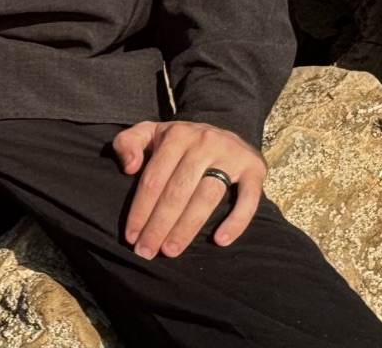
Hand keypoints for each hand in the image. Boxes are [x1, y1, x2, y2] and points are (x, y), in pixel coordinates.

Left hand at [112, 120, 265, 259]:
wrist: (227, 130)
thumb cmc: (181, 141)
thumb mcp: (150, 132)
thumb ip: (128, 142)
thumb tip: (129, 167)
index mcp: (175, 135)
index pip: (154, 178)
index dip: (141, 209)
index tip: (132, 236)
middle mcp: (203, 143)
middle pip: (177, 191)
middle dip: (159, 225)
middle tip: (147, 252)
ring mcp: (230, 155)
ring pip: (206, 197)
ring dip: (187, 227)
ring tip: (171, 250)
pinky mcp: (254, 169)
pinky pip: (248, 199)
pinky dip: (236, 221)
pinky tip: (220, 241)